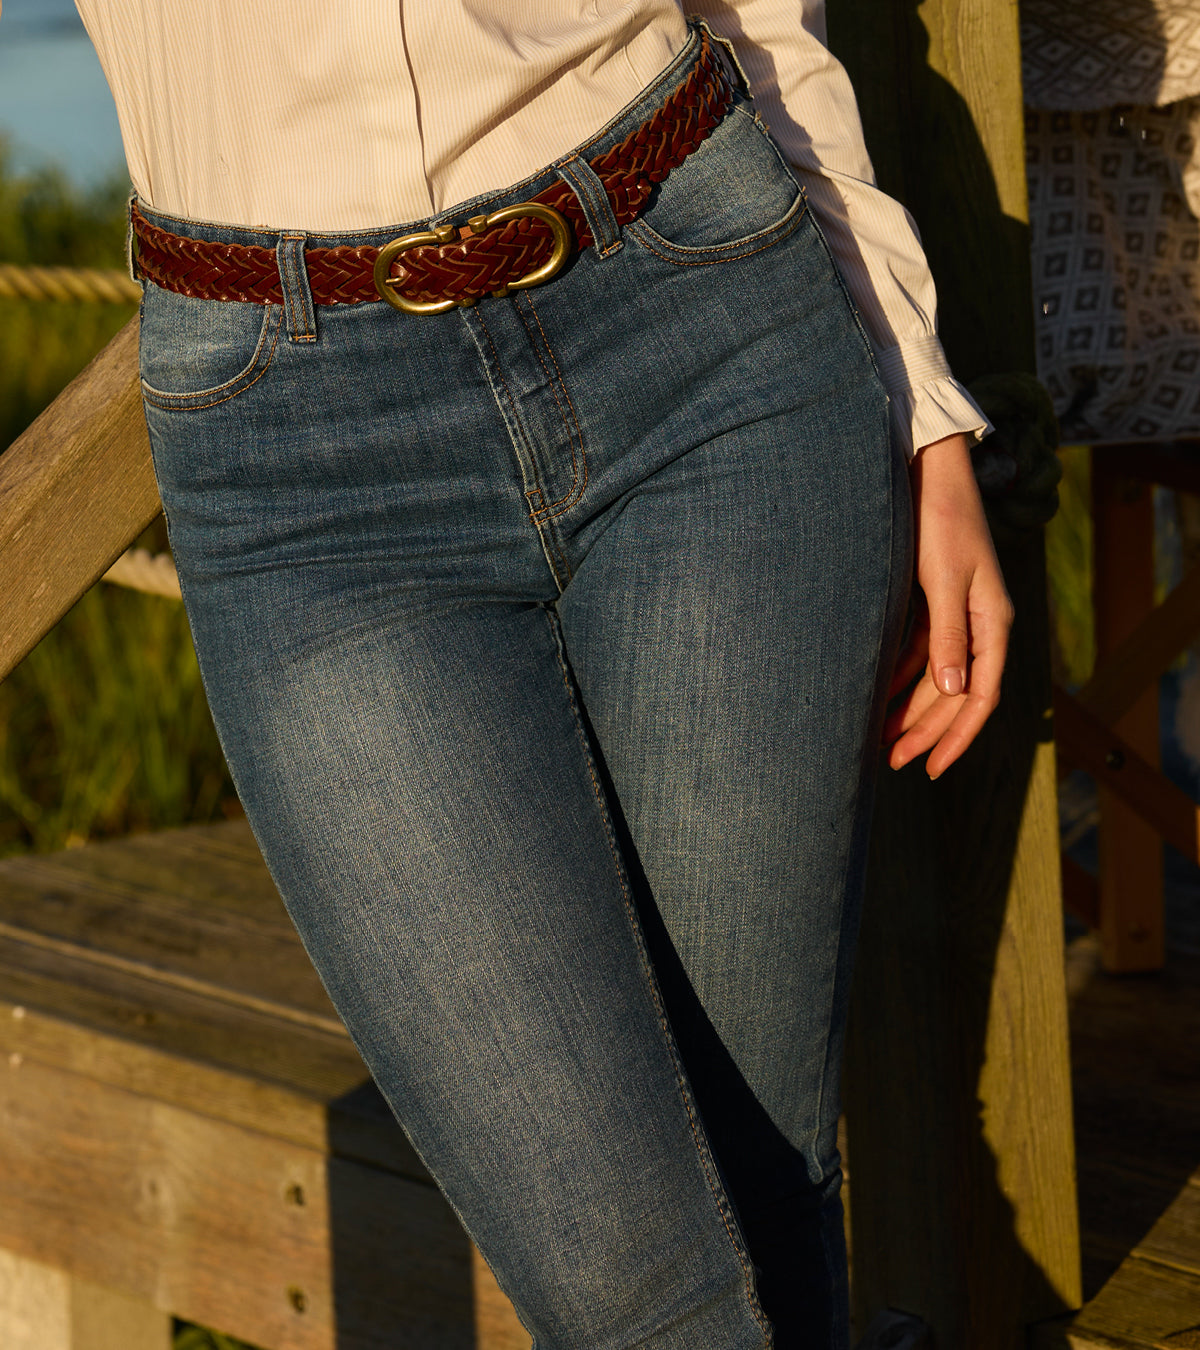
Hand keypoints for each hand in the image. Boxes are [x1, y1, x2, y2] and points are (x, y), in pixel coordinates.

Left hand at [883, 432, 1013, 778]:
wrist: (929, 470)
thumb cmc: (940, 520)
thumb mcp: (945, 579)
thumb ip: (948, 636)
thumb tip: (955, 693)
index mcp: (993, 622)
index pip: (980, 696)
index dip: (956, 736)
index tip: (930, 768)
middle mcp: (979, 624)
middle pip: (956, 694)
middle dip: (926, 731)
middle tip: (892, 763)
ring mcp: (956, 613)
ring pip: (936, 677)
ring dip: (910, 708)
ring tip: (881, 740)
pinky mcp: (933, 601)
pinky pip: (919, 652)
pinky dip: (900, 676)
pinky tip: (877, 695)